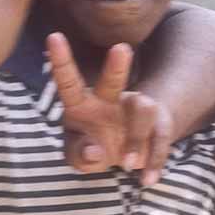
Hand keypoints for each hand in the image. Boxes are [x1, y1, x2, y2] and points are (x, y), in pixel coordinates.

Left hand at [47, 32, 169, 185]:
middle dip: (116, 66)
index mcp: (80, 103)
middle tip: (121, 48)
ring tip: (126, 164)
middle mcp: (108, 100)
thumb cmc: (91, 148)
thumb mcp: (78, 157)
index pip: (68, 81)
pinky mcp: (157, 126)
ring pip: (142, 108)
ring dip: (135, 139)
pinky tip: (147, 179)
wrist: (123, 155)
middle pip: (112, 81)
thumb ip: (78, 156)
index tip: (53, 36)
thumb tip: (94, 149)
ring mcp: (135, 110)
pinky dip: (154, 160)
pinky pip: (161, 137)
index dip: (60, 61)